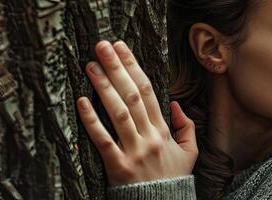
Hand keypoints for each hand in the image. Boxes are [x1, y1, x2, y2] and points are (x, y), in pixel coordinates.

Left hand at [76, 41, 197, 185]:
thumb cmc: (172, 179)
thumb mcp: (189, 153)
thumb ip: (185, 127)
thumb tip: (174, 104)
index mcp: (163, 130)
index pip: (147, 91)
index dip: (133, 67)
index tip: (121, 48)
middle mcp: (149, 137)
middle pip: (131, 96)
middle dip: (116, 68)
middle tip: (102, 47)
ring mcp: (134, 151)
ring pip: (118, 113)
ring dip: (104, 87)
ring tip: (91, 66)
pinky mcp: (118, 167)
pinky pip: (103, 141)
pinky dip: (92, 121)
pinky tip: (82, 102)